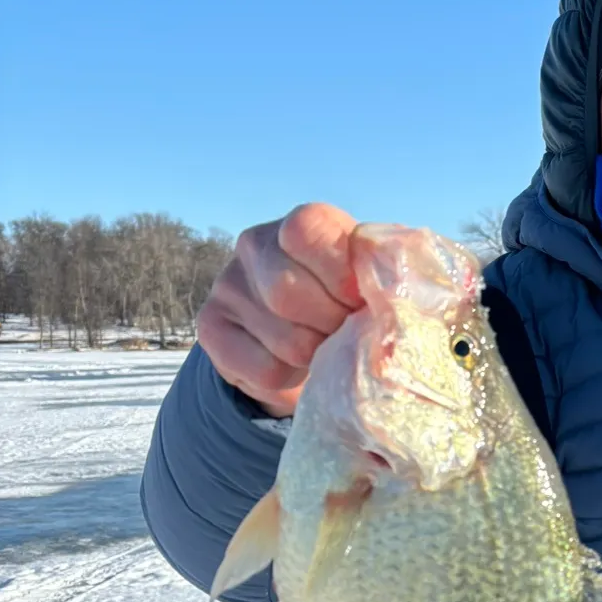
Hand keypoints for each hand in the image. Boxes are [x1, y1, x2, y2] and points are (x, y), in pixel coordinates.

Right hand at [197, 203, 362, 416]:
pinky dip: (294, 377)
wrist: (304, 339)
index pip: (306, 232)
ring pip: (285, 340)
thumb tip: (391, 298)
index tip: (360, 300)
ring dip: (319, 355)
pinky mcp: (210, 328)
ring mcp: (226, 286)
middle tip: (346, 331)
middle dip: (332, 324)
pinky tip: (299, 364)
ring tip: (326, 347)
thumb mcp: (368, 279)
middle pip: (288, 292)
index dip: (340, 275)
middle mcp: (253, 245)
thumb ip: (378, 277)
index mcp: (300, 224)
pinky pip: (265, 369)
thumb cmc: (348, 300)